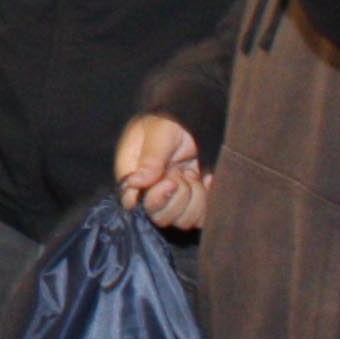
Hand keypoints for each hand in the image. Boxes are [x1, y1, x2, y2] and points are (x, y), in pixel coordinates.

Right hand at [113, 113, 208, 231]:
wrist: (188, 117)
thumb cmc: (167, 121)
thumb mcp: (158, 133)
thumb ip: (149, 159)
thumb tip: (134, 184)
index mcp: (133, 176)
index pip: (135, 205)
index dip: (155, 199)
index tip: (169, 181)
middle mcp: (148, 192)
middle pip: (160, 218)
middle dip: (177, 198)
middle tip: (180, 174)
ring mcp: (170, 198)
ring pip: (182, 221)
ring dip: (194, 199)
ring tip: (192, 175)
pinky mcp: (189, 200)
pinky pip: (199, 218)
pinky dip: (207, 201)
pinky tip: (206, 180)